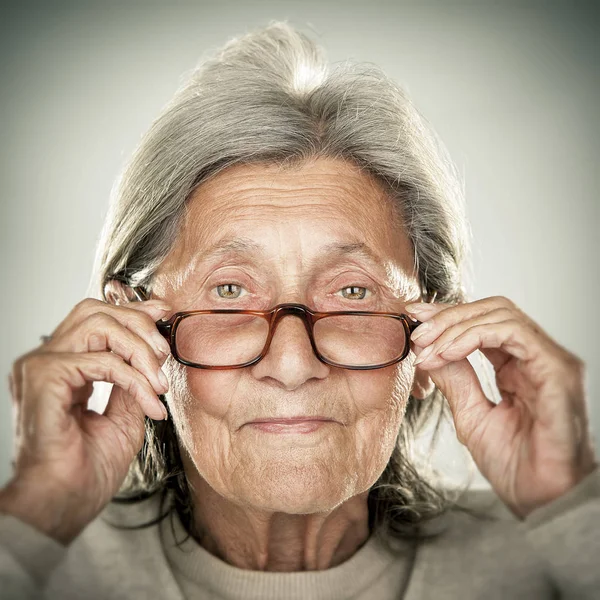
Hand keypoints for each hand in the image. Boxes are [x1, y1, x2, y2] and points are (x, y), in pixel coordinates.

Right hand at [1, 298, 172, 544]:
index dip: (133, 311)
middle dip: (140, 324)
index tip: (164, 315)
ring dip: (141, 350)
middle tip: (165, 353)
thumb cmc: (89, 469)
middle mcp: (47, 360)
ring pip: (100, 325)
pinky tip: (150, 403)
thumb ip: (133, 380)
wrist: (65, 504)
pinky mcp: (45, 377)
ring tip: (159, 382)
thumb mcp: (124, 415)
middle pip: (96, 311)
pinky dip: (135, 379)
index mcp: (62, 367)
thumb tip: (153, 354)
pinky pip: (103, 361)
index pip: (96, 319)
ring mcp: (41, 365)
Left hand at [405, 295, 597, 518]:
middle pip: (491, 310)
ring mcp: (549, 361)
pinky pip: (514, 333)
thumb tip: (427, 349)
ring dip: (456, 326)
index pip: (483, 323)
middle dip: (448, 317)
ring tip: (428, 347)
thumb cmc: (513, 464)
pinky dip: (475, 335)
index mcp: (518, 366)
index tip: (414, 319)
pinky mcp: (557, 370)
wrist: (541, 501)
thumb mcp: (470, 414)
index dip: (447, 317)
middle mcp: (536, 357)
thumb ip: (454, 378)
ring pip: (501, 314)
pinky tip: (448, 352)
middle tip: (417, 333)